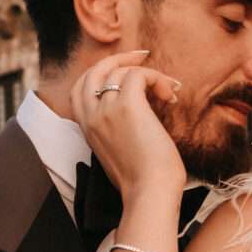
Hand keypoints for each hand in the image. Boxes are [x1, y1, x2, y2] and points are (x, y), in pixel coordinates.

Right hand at [70, 49, 187, 203]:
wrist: (149, 193)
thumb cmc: (143, 180)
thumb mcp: (120, 151)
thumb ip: (118, 130)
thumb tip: (140, 111)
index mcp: (86, 128)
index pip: (80, 87)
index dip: (101, 72)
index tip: (125, 71)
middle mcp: (91, 116)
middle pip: (94, 70)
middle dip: (118, 59)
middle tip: (143, 57)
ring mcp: (106, 110)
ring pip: (121, 71)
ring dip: (148, 73)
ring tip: (169, 89)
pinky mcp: (128, 107)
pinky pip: (139, 75)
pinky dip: (157, 78)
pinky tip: (170, 95)